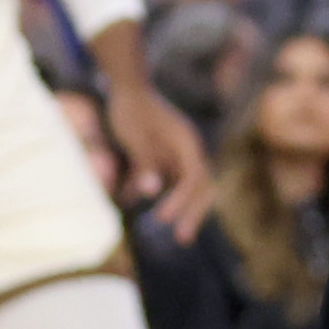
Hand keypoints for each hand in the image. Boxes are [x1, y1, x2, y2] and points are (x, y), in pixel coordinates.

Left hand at [102, 73, 211, 238]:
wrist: (127, 88)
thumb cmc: (131, 109)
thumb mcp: (135, 135)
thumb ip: (144, 162)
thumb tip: (151, 191)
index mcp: (187, 141)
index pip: (194, 177)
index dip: (182, 200)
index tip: (163, 220)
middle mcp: (188, 150)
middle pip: (201, 186)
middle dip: (194, 213)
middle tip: (183, 240)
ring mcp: (178, 154)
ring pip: (188, 187)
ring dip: (183, 209)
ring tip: (178, 235)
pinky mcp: (164, 158)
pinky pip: (167, 182)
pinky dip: (159, 195)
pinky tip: (136, 205)